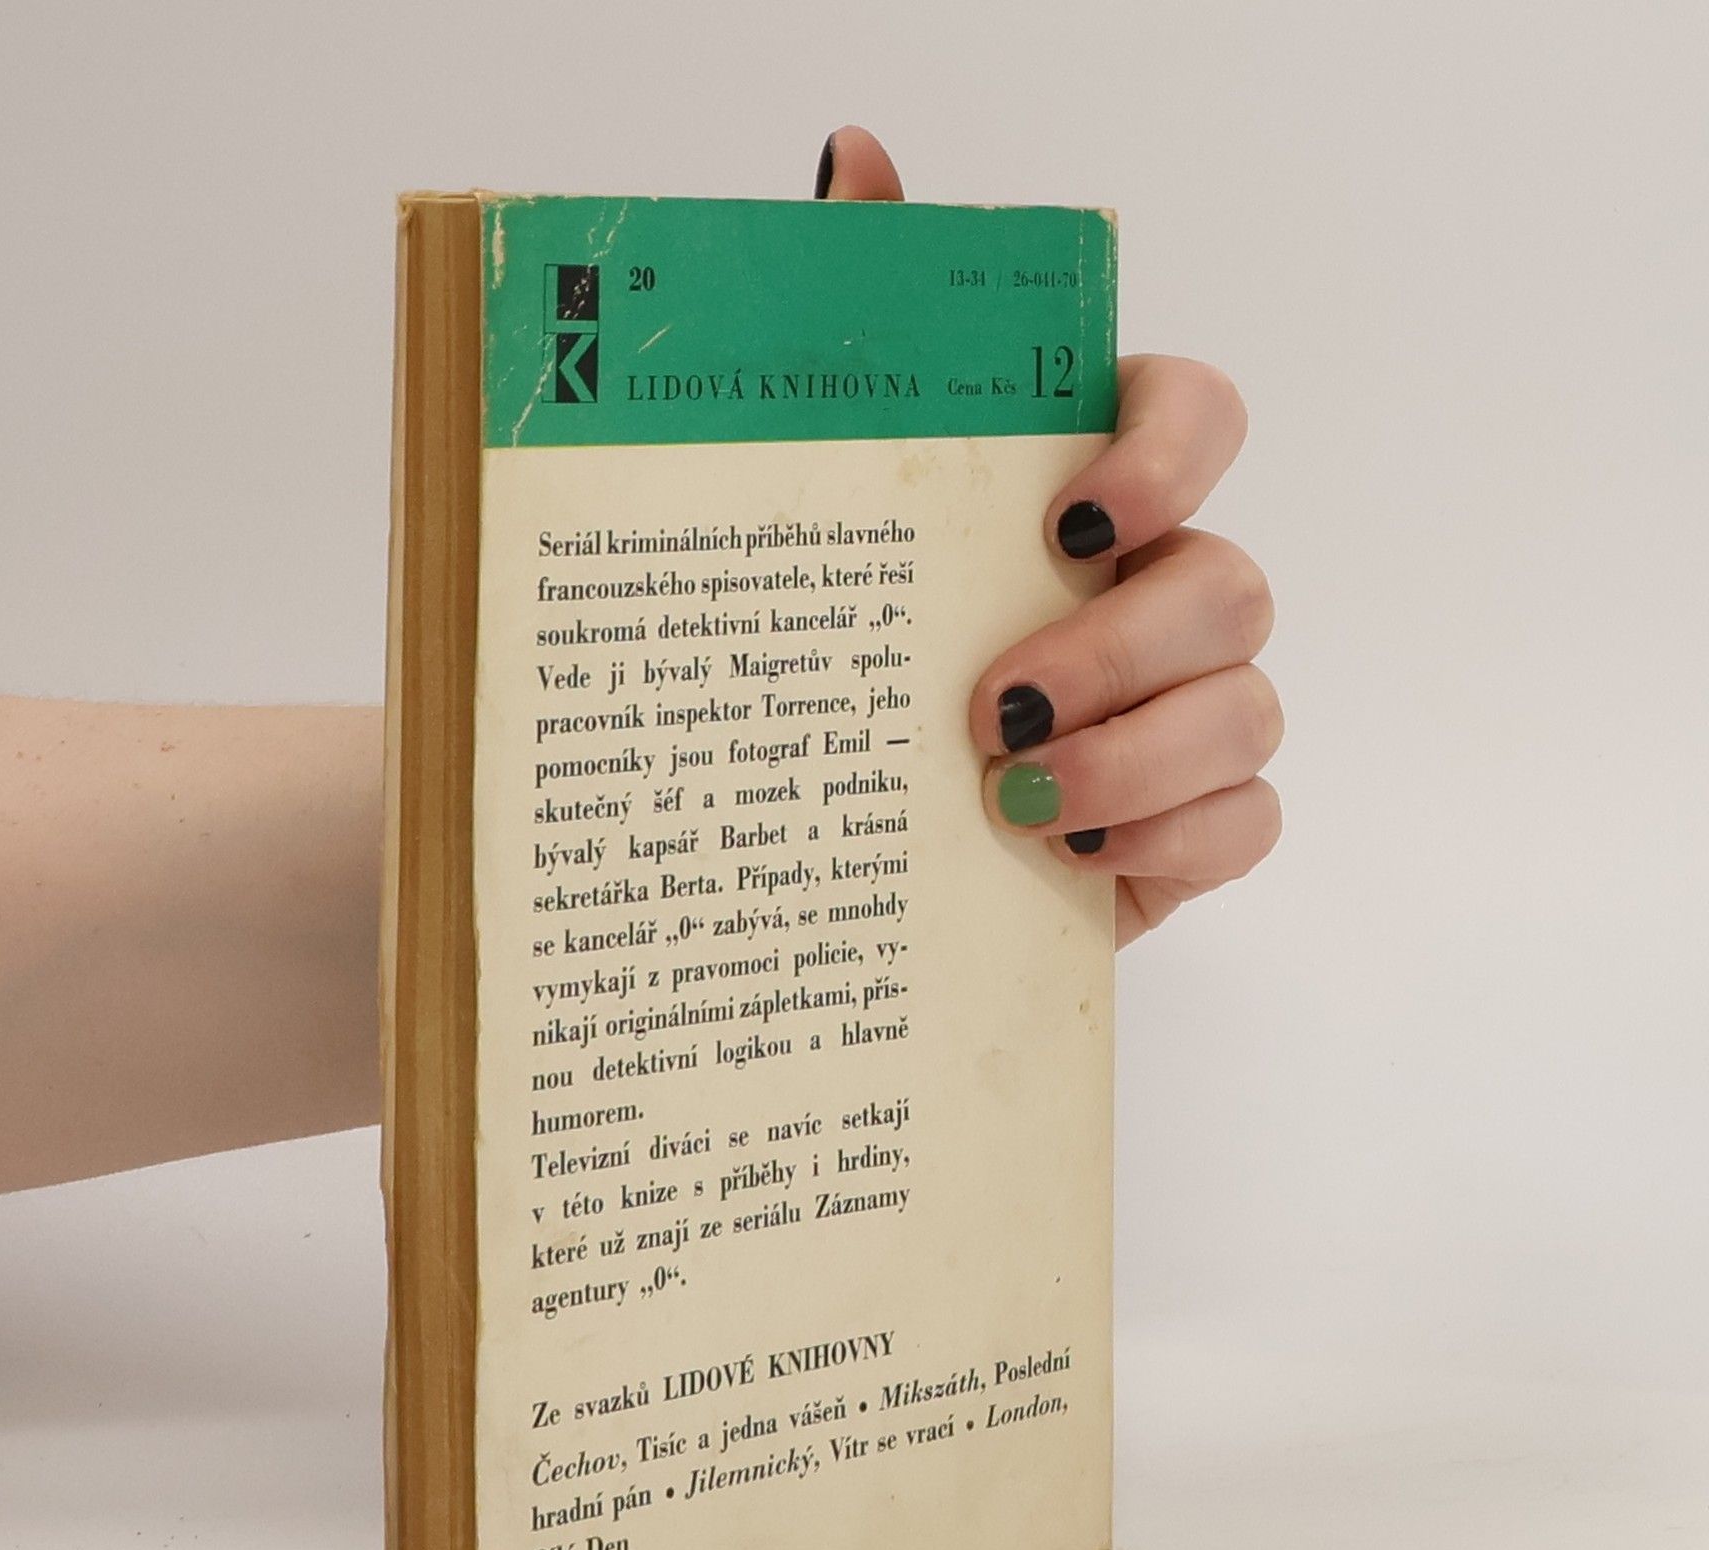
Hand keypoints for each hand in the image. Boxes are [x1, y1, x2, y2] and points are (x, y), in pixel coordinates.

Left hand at [819, 126, 1281, 946]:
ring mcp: (1186, 707)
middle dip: (1121, 651)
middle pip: (1231, 583)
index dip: (1164, 457)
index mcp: (1089, 496)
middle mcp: (1159, 587)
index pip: (1194, 416)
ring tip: (1016, 802)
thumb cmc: (864, 643)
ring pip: (1251, 708)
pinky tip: (1079, 857)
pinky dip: (1176, 841)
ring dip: (1140, 758)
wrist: (847, 826)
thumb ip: (858, 320)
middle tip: (993, 708)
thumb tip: (854, 159)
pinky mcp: (1189, 820)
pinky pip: (1249, 821)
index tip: (1072, 520)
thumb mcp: (831, 485)